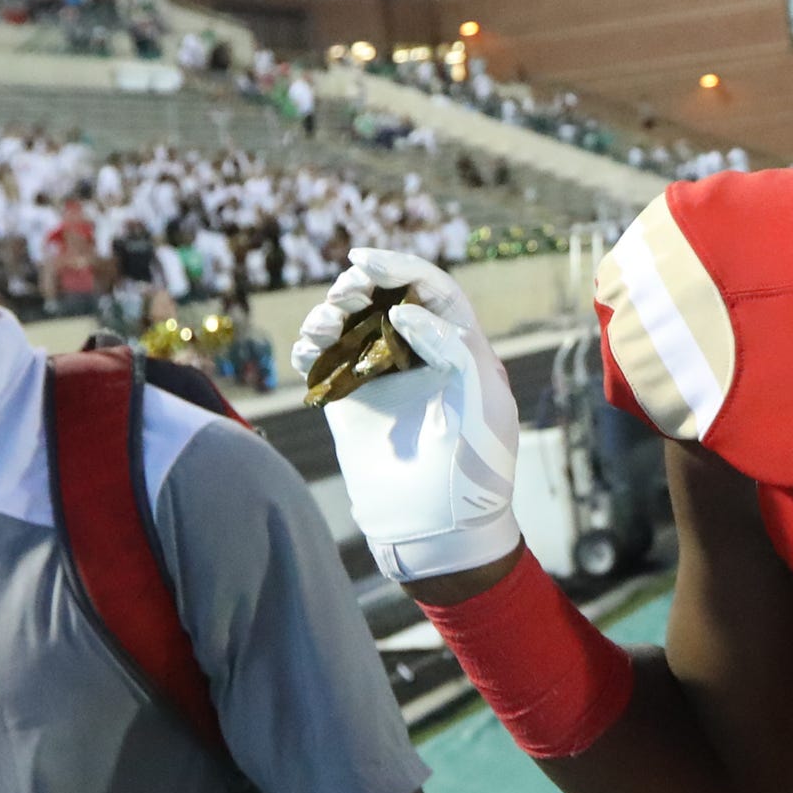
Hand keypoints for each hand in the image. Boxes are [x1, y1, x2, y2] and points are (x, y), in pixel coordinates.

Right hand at [294, 247, 521, 580]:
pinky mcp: (350, 404)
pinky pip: (323, 362)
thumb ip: (452, 348)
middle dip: (361, 286)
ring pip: (350, 325)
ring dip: (332, 312)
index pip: (432, 288)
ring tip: (329, 324)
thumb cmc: (476, 473)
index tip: (365, 259)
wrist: (441, 532)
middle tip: (347, 294)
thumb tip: (406, 312)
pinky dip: (310, 347)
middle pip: (385, 298)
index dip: (400, 265)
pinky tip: (310, 349)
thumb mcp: (482, 404)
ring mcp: (382, 379)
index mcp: (462, 349)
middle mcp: (419, 357)